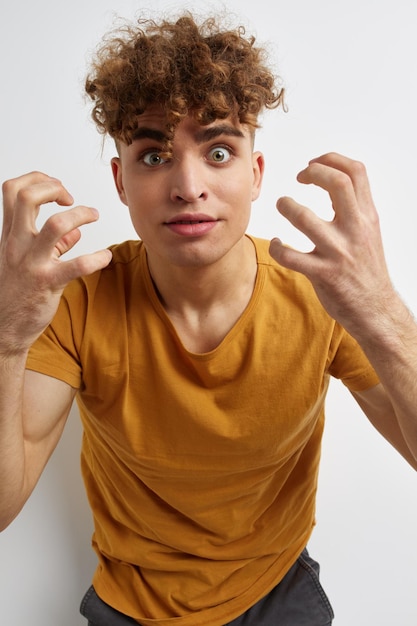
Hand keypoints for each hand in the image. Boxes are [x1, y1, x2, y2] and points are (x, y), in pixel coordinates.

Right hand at [0, 171, 111, 353]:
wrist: (3, 329)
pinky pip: (77, 266)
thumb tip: (76, 232)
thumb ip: (53, 245)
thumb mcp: (27, 261)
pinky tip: (105, 257)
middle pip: (27, 197)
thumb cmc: (16, 292)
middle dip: (54, 188)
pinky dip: (97, 258)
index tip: (57, 189)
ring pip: (55, 225)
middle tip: (71, 199)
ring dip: (81, 214)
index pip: (13, 190)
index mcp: (10, 234)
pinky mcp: (47, 283)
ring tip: (94, 215)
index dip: (37, 180)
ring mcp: (32, 263)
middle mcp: (18, 244)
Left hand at [269, 152, 394, 338]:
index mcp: (367, 216)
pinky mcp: (323, 275)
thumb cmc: (367, 270)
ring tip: (283, 205)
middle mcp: (356, 230)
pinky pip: (290, 256)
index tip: (314, 165)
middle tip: (299, 178)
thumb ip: (355, 208)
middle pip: (337, 183)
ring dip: (286, 205)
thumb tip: (336, 181)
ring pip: (304, 217)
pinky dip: (278, 248)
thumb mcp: (369, 232)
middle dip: (313, 172)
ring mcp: (339, 253)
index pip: (356, 172)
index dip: (331, 159)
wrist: (375, 309)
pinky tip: (278, 245)